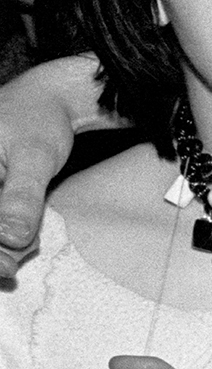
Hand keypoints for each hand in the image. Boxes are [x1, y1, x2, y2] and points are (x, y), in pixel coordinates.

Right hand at [0, 52, 95, 278]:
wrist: (49, 101)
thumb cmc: (40, 120)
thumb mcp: (35, 157)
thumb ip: (22, 197)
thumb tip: (11, 238)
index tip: (5, 268)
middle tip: (21, 258)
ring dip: (4, 245)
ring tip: (29, 239)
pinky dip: (10, 235)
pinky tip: (26, 235)